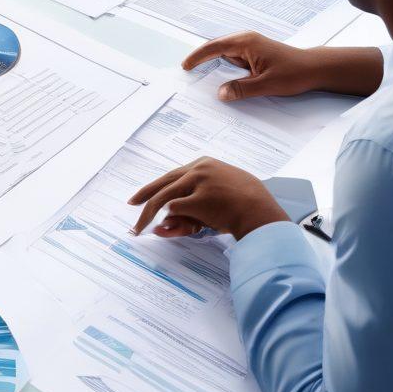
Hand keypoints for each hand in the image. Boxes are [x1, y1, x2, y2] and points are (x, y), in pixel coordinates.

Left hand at [128, 157, 287, 240]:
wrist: (261, 211)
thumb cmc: (245, 205)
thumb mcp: (219, 195)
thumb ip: (196, 202)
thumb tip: (169, 216)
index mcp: (204, 164)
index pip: (172, 175)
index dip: (154, 186)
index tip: (141, 196)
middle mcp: (199, 168)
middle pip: (164, 183)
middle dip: (145, 197)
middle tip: (131, 207)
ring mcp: (199, 181)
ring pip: (165, 196)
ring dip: (149, 214)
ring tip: (139, 227)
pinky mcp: (201, 197)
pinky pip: (176, 208)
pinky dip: (168, 218)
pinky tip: (161, 227)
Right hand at [181, 32, 325, 101]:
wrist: (314, 69)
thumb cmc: (294, 73)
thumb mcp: (266, 84)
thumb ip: (241, 89)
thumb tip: (220, 93)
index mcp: (246, 42)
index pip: (214, 47)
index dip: (198, 57)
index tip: (186, 66)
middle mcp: (246, 40)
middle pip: (217, 47)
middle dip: (202, 57)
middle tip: (187, 70)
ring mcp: (251, 46)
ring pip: (225, 53)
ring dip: (214, 63)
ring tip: (199, 75)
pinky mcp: (255, 53)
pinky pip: (235, 58)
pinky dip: (225, 67)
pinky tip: (222, 79)